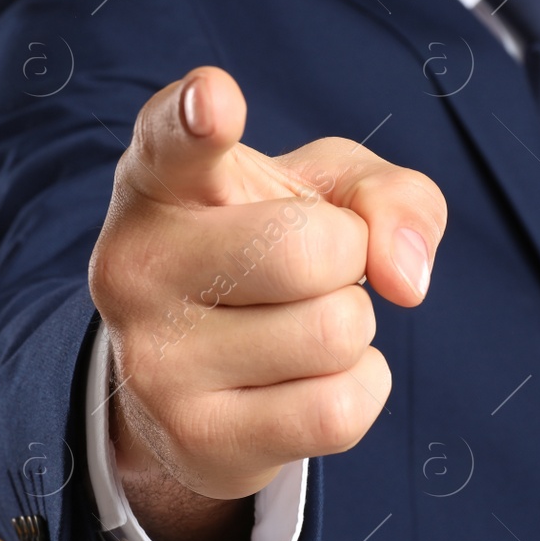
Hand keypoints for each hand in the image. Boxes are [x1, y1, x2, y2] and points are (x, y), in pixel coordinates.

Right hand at [87, 67, 446, 540]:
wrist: (197, 379)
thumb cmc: (264, 250)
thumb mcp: (325, 192)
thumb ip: (388, 196)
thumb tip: (405, 277)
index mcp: (159, 181)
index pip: (174, 137)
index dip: (198, 117)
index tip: (214, 101)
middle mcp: (134, 265)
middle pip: (311, 250)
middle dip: (346, 260)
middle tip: (304, 271)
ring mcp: (154, 361)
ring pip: (336, 333)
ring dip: (351, 329)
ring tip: (295, 324)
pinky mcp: (194, 439)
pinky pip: (340, 411)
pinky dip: (357, 390)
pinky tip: (307, 380)